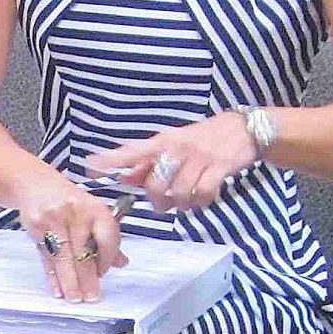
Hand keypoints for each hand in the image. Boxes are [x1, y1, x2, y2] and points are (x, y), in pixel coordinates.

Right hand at [10, 169, 130, 303]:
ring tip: (75, 298)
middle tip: (91, 297)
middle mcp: (76, 213)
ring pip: (64, 257)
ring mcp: (54, 219)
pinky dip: (52, 276)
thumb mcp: (91, 213)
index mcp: (96, 209)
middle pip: (84, 251)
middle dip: (88, 278)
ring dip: (70, 282)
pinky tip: (57, 289)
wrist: (36, 184)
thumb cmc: (69, 202)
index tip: (103, 274)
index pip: (107, 238)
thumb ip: (106, 238)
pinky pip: (47, 257)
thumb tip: (121, 263)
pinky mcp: (36, 227)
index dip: (106, 260)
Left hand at [82, 110, 258, 215]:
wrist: (242, 129)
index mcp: (162, 142)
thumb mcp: (172, 145)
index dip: (110, 161)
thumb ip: (148, 164)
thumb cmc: (201, 139)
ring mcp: (199, 158)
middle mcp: (177, 149)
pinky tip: (201, 199)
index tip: (90, 168)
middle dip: (157, 201)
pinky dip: (200, 202)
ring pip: (179, 192)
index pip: (131, 151)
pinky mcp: (218, 168)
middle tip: (163, 204)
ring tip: (185, 201)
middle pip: (155, 184)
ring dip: (180, 204)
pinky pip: (203, 194)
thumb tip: (123, 179)